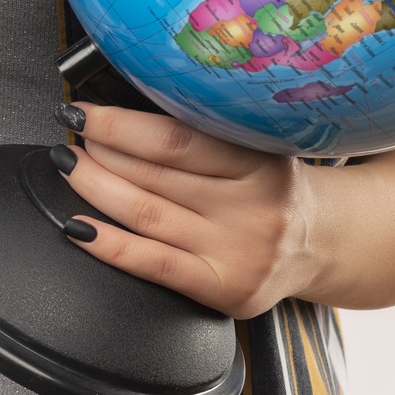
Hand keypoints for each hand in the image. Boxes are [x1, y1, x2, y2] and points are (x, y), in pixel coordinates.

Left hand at [57, 102, 321, 320]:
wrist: (325, 243)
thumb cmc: (273, 186)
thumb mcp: (256, 146)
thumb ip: (205, 129)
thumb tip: (122, 105)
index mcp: (260, 160)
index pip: (177, 139)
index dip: (121, 123)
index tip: (85, 110)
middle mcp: (254, 207)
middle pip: (157, 174)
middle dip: (102, 150)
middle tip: (72, 132)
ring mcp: (239, 252)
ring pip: (148, 215)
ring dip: (95, 187)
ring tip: (69, 165)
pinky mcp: (225, 289)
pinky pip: (154, 264)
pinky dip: (109, 244)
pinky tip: (78, 227)